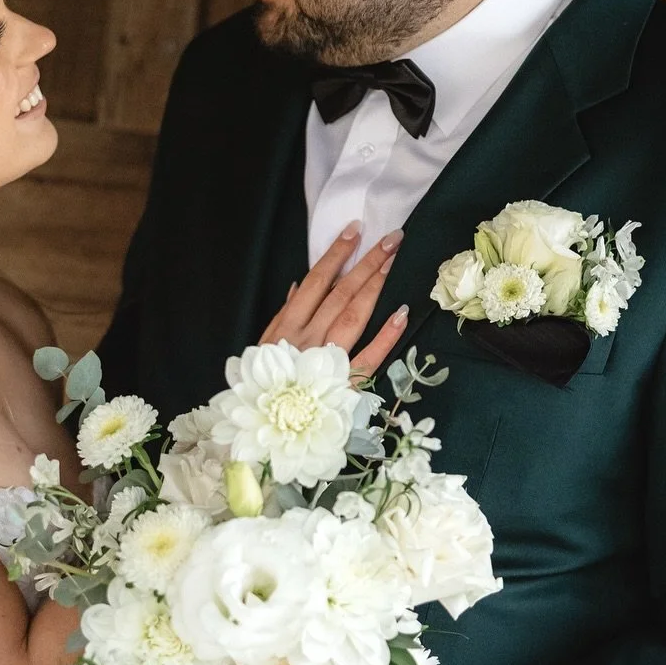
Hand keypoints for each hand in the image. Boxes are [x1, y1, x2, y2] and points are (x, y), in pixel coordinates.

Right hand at [262, 222, 408, 379]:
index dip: (336, 255)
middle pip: (341, 294)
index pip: (315, 283)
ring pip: (354, 316)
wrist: (263, 433)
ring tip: (394, 261)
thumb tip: (298, 285)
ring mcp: (326, 362)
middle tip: (391, 239)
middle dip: (366, 263)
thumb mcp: (265, 347)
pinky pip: (369, 358)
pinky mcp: (344, 387)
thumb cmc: (264, 388)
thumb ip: (283, 316)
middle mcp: (307, 340)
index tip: (355, 232)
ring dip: (375, 286)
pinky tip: (401, 312)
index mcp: (286, 329)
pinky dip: (386, 335)